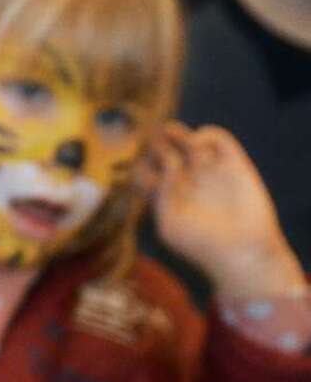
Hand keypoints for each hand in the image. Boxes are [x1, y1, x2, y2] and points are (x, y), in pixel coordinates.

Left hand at [137, 122, 304, 298]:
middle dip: (153, 143)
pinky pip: (217, 139)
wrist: (242, 251)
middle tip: (150, 140)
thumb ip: (160, 194)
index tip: (140, 166)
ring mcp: (208, 171)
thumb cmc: (201, 245)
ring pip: (187, 140)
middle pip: (162, 151)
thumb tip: (168, 166)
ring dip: (175, 131)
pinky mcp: (233, 164)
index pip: (143, 171)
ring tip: (167, 130)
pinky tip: (196, 143)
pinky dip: (205, 134)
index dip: (138, 164)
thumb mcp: (169, 224)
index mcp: (165, 196)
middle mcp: (185, 181)